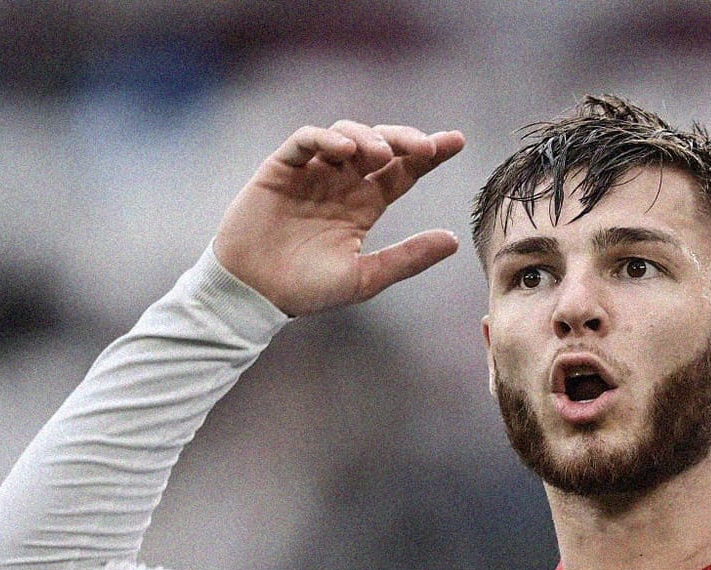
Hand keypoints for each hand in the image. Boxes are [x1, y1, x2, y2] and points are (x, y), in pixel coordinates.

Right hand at [213, 122, 465, 315]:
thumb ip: (408, 258)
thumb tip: (454, 240)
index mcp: (363, 206)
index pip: (402, 172)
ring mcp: (310, 173)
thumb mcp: (365, 277)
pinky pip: (304, 141)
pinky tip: (344, 149)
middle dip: (403, 139)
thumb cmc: (307, 290)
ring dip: (367, 138)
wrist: (254, 294)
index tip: (456, 141)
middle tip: (426, 145)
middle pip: (379, 146)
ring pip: (345, 135)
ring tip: (380, 154)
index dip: (428, 154)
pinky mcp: (280, 169)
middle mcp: (340, 184)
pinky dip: (325, 138)